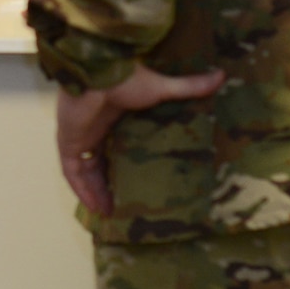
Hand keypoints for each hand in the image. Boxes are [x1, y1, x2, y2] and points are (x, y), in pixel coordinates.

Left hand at [56, 63, 225, 216]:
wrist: (100, 74)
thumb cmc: (127, 79)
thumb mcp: (162, 87)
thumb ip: (188, 87)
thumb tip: (221, 75)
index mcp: (110, 116)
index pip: (113, 146)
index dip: (121, 165)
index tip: (136, 183)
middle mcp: (92, 129)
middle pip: (98, 163)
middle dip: (108, 185)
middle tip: (123, 207)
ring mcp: (78, 136)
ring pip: (84, 172)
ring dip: (95, 192)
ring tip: (111, 214)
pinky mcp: (67, 142)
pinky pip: (71, 172)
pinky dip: (80, 189)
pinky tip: (94, 206)